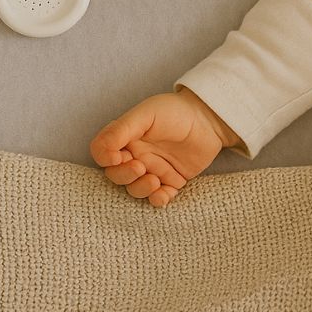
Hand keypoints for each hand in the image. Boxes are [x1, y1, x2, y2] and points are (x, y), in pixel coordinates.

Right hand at [89, 88, 237, 207]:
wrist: (209, 119)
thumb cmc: (175, 111)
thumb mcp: (147, 113)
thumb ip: (121, 129)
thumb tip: (103, 151)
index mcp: (124, 138)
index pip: (101, 153)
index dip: (104, 158)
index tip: (117, 157)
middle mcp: (135, 155)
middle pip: (116, 175)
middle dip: (124, 176)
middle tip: (140, 167)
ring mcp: (152, 169)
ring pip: (135, 189)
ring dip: (140, 189)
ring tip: (154, 180)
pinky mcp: (170, 180)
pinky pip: (158, 197)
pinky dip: (158, 200)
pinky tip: (164, 195)